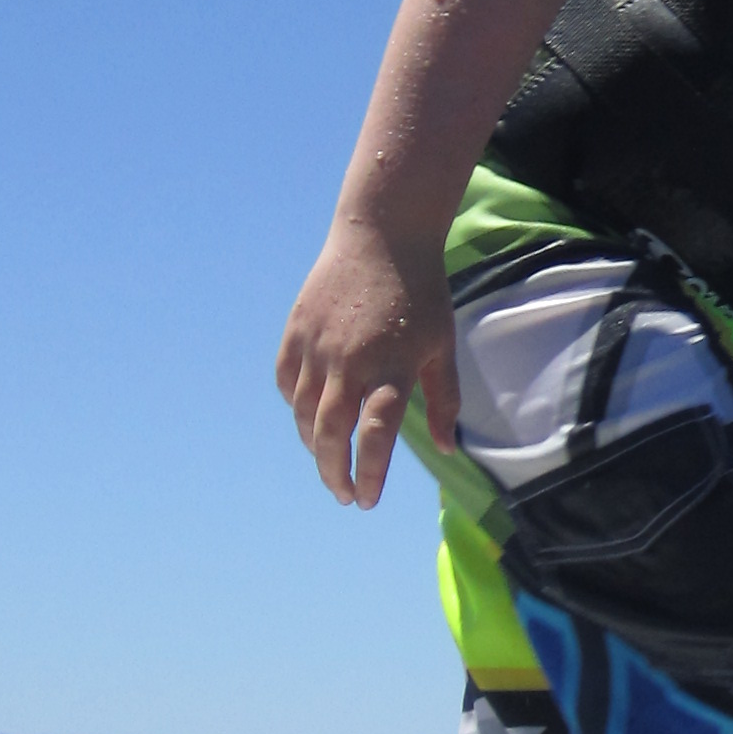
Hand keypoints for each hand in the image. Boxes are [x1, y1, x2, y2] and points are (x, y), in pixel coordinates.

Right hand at [276, 207, 460, 506]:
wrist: (382, 233)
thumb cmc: (422, 292)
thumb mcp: (443, 345)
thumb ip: (444, 400)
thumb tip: (446, 448)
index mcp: (392, 366)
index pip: (376, 435)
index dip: (370, 473)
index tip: (368, 500)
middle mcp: (350, 361)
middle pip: (330, 433)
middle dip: (333, 472)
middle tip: (344, 495)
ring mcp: (317, 345)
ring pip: (303, 413)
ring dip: (314, 445)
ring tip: (329, 461)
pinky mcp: (297, 330)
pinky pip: (287, 382)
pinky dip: (295, 406)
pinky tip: (309, 418)